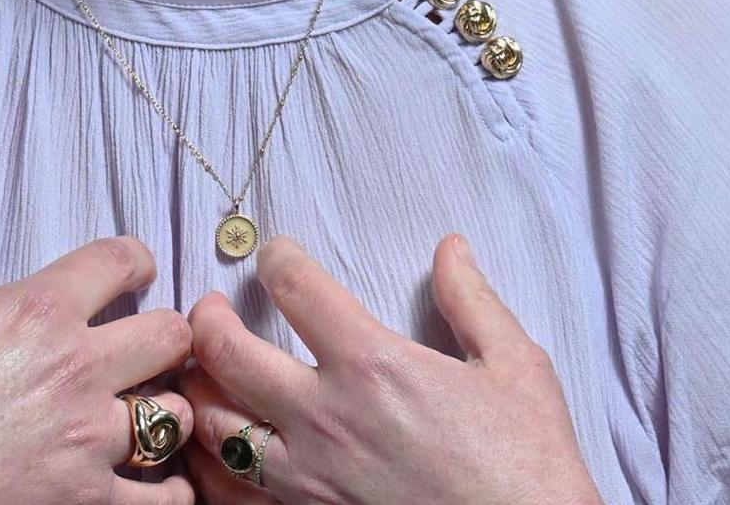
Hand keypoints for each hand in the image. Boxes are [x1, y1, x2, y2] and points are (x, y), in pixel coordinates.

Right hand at [0, 166, 197, 504]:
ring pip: (175, 416)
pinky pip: (165, 499)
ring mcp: (88, 442)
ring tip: (146, 419)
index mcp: (37, 311)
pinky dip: (168, 492)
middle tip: (143, 349)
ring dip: (164, 414)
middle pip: (171, 335)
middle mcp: (77, 370)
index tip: (131, 271)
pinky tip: (153, 484)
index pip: (122, 259)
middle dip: (164, 337)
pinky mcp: (86, 503)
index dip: (134, 259)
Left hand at [179, 233, 599, 504]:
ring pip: (215, 427)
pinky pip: (234, 490)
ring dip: (201, 391)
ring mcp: (309, 477)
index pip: (295, 288)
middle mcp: (327, 418)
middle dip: (206, 319)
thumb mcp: (514, 364)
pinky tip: (220, 448)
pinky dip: (213, 464)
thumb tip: (451, 248)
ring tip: (204, 373)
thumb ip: (471, 299)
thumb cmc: (528, 462)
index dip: (277, 257)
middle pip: (225, 353)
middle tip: (209, 308)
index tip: (276, 253)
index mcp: (374, 365)